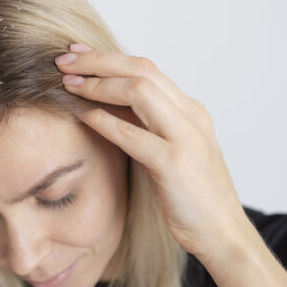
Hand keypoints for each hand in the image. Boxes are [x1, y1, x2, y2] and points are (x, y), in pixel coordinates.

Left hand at [54, 43, 248, 258]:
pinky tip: (81, 114)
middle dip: (99, 61)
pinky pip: (132, 134)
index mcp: (190, 110)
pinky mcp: (175, 164)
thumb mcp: (170, 150)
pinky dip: (103, 120)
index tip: (78, 54)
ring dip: (98, 84)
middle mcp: (191, 115)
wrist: (223, 233)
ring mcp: (186, 137)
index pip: (146, 69)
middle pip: (142, 69)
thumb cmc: (192, 194)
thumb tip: (107, 107)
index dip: (108, 58)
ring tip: (67, 83)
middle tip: (64, 59)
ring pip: (139, 91)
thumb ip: (147, 126)